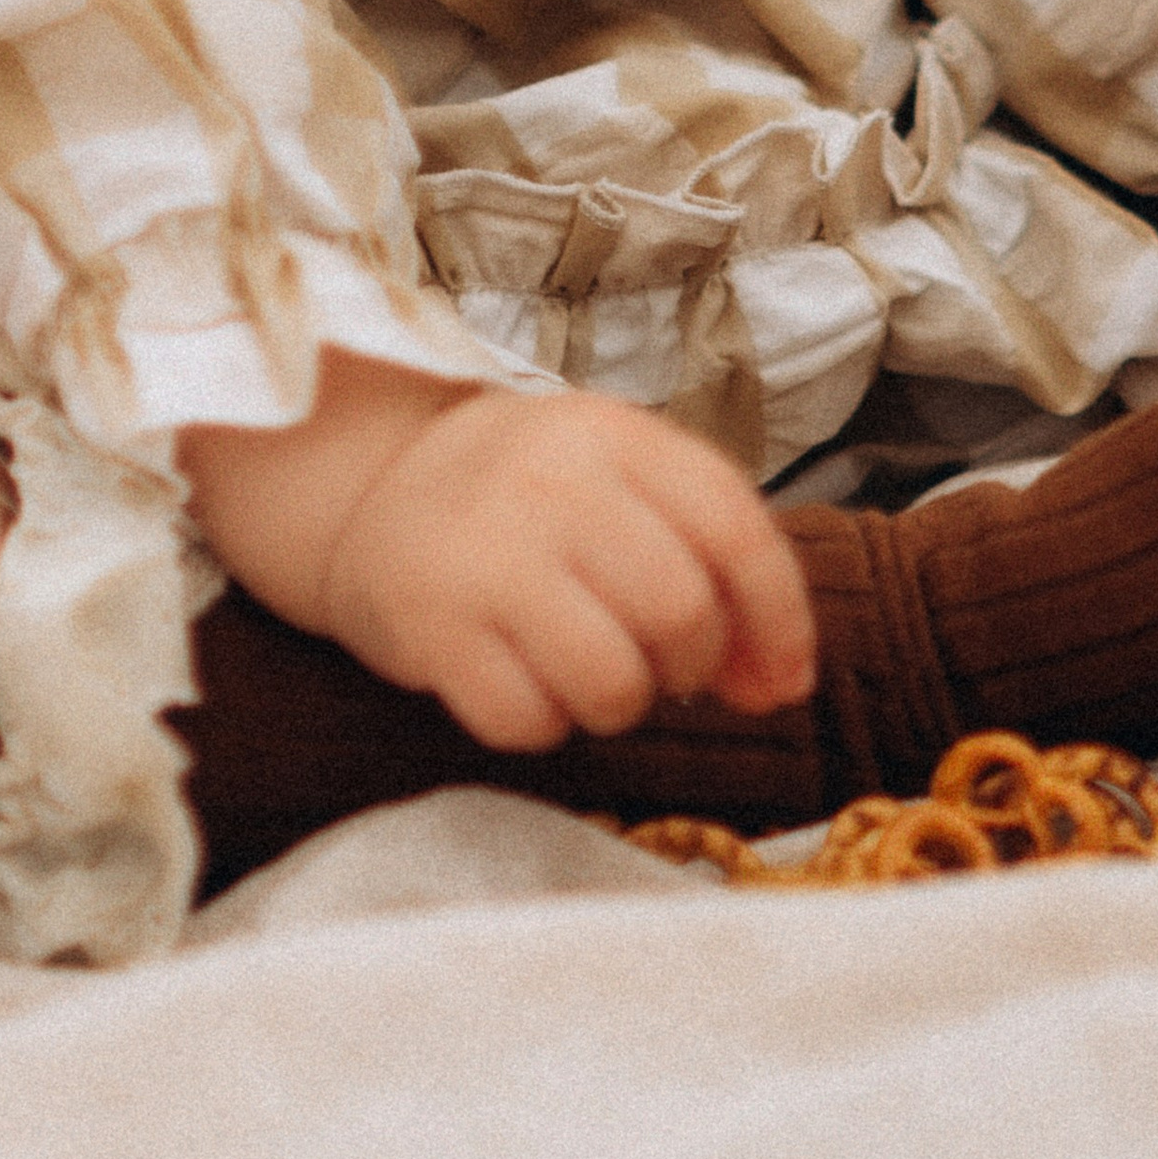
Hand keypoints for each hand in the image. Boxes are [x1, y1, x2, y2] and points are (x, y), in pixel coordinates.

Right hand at [310, 386, 817, 750]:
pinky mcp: (431, 626)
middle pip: (681, 611)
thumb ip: (711, 558)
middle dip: (691, 665)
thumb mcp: (622, 481)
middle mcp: (553, 484)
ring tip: (591, 672)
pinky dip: (545, 723)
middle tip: (659, 662)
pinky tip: (527, 680)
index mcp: (616, 435)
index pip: (734, 527)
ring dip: (621, 703)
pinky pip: (529, 722)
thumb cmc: (531, 496)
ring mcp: (487, 555)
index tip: (782, 679)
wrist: (375, 484)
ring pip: (612, 682)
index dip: (780, 619)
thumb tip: (780, 683)